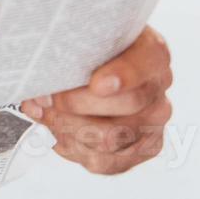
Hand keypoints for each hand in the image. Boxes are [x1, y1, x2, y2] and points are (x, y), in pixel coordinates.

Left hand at [20, 25, 172, 175]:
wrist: (101, 69)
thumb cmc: (92, 52)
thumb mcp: (87, 37)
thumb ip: (75, 48)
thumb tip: (43, 71)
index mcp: (152, 53)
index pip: (146, 63)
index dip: (124, 76)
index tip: (98, 84)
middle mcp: (157, 90)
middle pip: (128, 105)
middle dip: (77, 103)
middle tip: (46, 96)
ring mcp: (151, 124)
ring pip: (110, 138)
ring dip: (68, 127)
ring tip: (42, 112)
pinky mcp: (138, 152)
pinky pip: (104, 161)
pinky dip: (72, 146)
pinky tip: (56, 130)